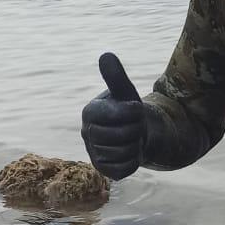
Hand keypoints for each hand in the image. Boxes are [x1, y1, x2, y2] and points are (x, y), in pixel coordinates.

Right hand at [81, 53, 145, 179]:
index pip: (113, 115)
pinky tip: (130, 153)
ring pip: (123, 153)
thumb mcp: (126, 91)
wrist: (137, 133)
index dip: (132, 112)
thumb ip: (116, 76)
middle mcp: (87, 133)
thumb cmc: (129, 109)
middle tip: (136, 125)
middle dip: (135, 129)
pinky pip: (123, 168)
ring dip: (135, 145)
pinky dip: (133, 161)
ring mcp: (93, 153)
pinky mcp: (103, 169)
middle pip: (119, 135)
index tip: (136, 108)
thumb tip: (106, 55)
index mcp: (89, 112)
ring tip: (132, 138)